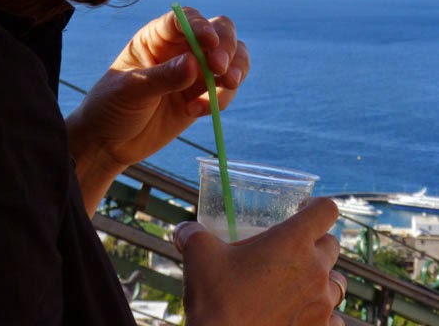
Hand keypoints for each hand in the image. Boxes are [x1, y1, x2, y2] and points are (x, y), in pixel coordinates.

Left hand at [67, 7, 248, 172]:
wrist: (108, 142)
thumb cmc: (110, 107)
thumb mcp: (131, 90)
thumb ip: (163, 77)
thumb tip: (194, 64)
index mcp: (158, 36)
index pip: (186, 19)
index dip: (201, 26)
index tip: (210, 43)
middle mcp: (181, 48)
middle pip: (219, 31)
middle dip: (227, 46)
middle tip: (221, 69)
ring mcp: (196, 71)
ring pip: (232, 56)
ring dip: (237, 69)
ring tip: (226, 85)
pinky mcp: (203, 95)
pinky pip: (227, 88)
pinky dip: (222, 98)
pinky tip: (196, 111)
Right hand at [174, 197, 346, 325]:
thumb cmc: (216, 300)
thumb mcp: (199, 256)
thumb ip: (193, 235)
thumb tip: (183, 229)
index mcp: (293, 241)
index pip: (327, 209)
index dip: (316, 206)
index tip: (302, 210)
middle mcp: (315, 270)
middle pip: (333, 245)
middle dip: (317, 244)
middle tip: (293, 251)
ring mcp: (322, 305)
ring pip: (338, 283)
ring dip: (323, 280)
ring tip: (299, 286)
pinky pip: (336, 319)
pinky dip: (324, 316)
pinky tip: (302, 316)